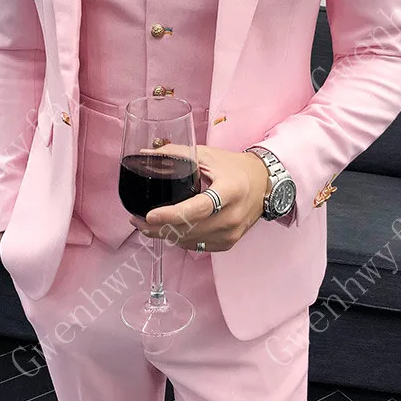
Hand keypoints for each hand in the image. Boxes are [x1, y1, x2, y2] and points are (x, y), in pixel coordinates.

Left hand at [129, 144, 269, 251]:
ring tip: (146, 227)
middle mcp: (233, 215)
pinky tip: (169, 231)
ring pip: (191, 241)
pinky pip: (198, 246)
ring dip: (166, 236)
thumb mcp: (207, 155)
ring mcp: (232, 233)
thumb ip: (176, 153)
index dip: (172, 215)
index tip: (149, 215)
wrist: (264, 184)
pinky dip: (181, 240)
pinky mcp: (229, 243)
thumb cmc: (234, 167)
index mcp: (230, 190)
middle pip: (190, 229)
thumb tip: (146, 154)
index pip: (198, 208)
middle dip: (159, 228)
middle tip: (137, 221)